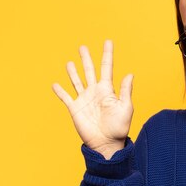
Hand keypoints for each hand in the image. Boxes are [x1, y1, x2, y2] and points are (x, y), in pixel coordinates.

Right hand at [52, 40, 132, 158]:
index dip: (107, 54)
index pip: (106, 68)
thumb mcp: (126, 108)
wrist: (107, 143)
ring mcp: (84, 99)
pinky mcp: (75, 109)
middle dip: (86, 59)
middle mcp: (95, 92)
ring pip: (77, 81)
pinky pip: (66, 97)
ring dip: (73, 72)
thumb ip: (125, 91)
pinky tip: (55, 84)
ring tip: (70, 62)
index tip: (108, 42)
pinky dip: (60, 91)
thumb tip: (129, 74)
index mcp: (107, 90)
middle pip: (89, 71)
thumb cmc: (119, 127)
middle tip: (82, 47)